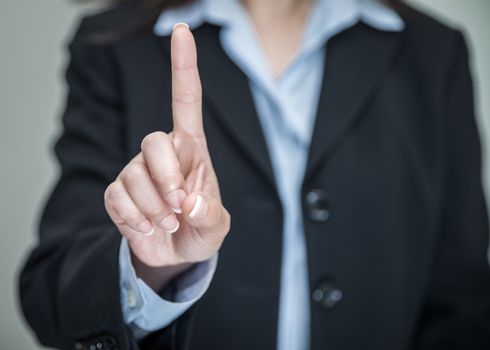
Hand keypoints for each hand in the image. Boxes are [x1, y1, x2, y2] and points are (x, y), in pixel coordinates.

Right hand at [104, 24, 229, 290]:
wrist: (177, 253)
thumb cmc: (201, 227)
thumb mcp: (216, 225)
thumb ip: (209, 214)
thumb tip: (189, 203)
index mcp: (192, 149)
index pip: (186, 101)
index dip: (183, 66)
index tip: (181, 30)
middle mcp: (162, 153)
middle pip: (152, 143)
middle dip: (166, 180)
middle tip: (180, 208)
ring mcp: (137, 170)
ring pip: (133, 177)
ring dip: (154, 209)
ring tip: (169, 222)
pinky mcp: (118, 191)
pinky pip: (116, 198)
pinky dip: (134, 219)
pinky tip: (149, 227)